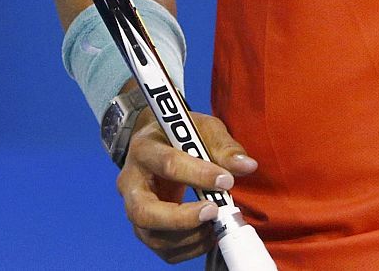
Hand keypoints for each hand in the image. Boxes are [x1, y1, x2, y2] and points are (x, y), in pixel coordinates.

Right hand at [118, 105, 259, 263]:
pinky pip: (161, 249)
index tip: (227, 181)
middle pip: (144, 212)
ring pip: (152, 236)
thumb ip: (223, 146)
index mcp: (144, 149)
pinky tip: (208, 235)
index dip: (198, 174)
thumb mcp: (203, 129)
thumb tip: (247, 166)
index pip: (167, 165)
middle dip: (181, 219)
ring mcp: (133, 208)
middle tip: (213, 212)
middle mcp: (131, 182)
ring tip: (215, 224)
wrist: (159, 144)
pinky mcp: (144, 227)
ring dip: (188, 237)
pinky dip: (188, 248)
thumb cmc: (182, 134)